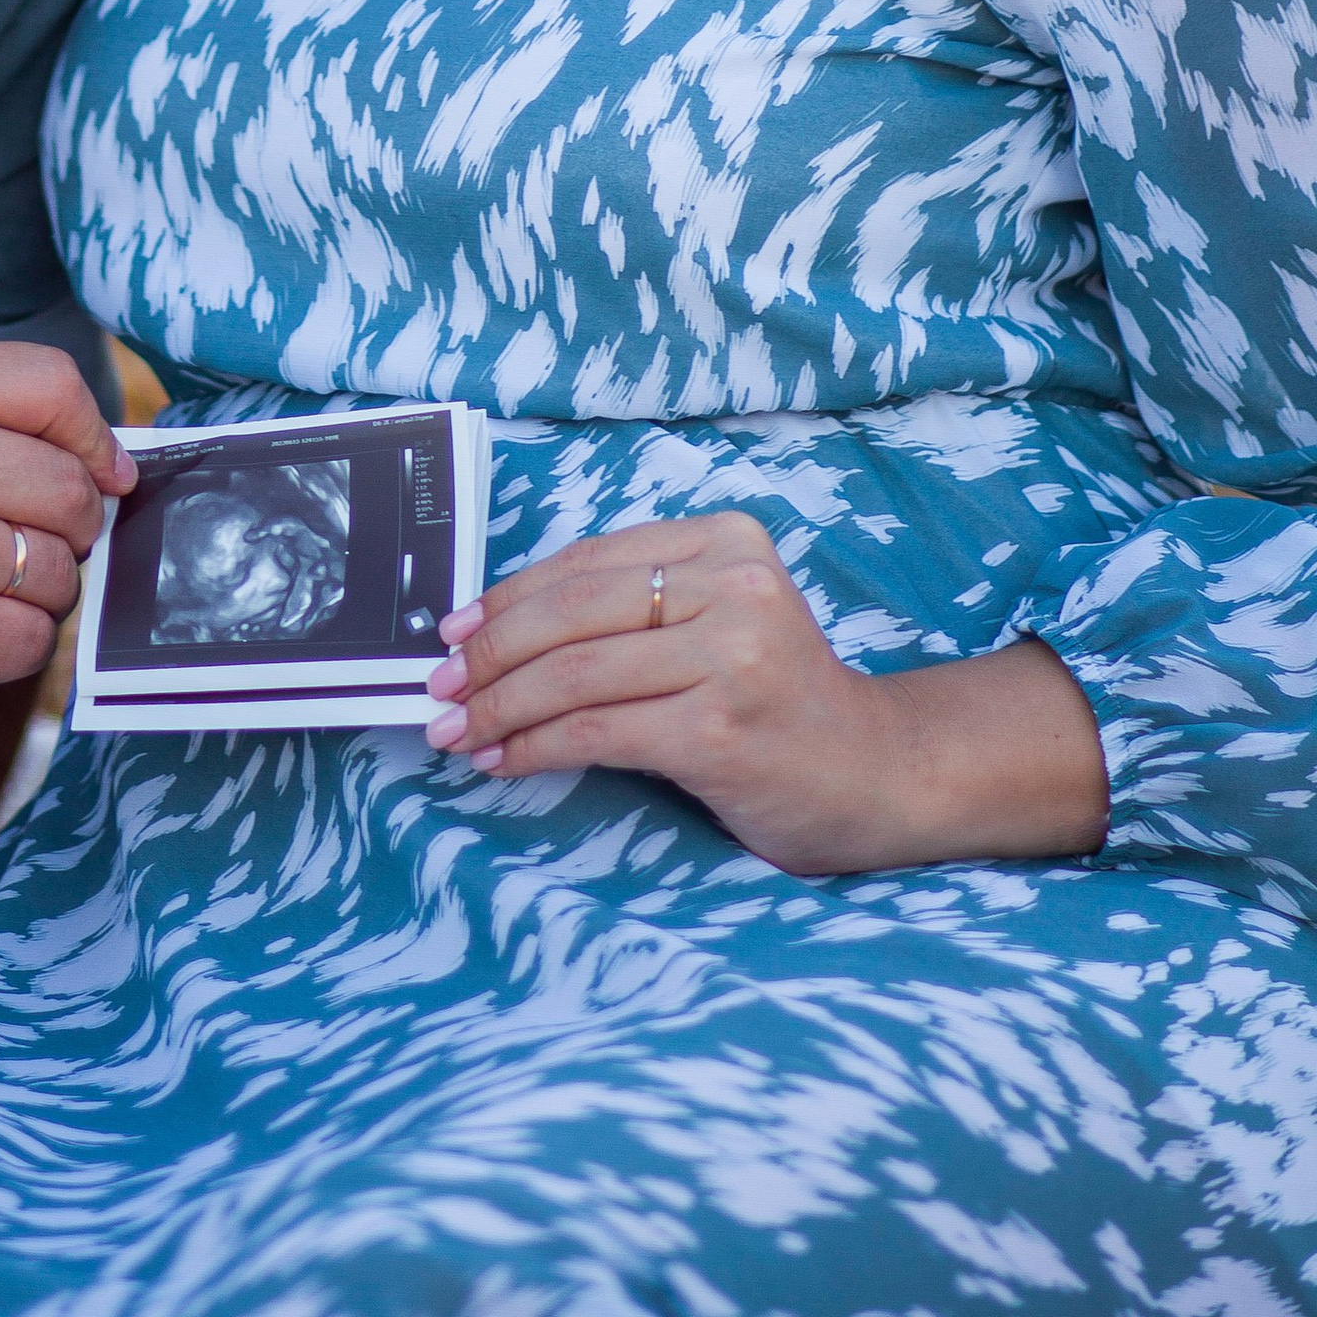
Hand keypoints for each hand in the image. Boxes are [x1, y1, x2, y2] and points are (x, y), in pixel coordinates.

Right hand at [0, 342, 134, 736]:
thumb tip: (111, 463)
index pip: (51, 382)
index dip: (91, 434)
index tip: (102, 472)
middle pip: (72, 487)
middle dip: (72, 526)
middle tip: (25, 545)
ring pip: (62, 570)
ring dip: (40, 592)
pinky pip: (38, 639)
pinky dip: (14, 646)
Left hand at [426, 512, 1107, 875]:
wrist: (876, 775)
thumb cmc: (775, 702)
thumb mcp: (715, 622)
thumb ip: (633, 608)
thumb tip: (496, 625)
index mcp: (726, 541)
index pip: (587, 561)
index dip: (509, 596)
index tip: (454, 631)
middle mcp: (734, 586)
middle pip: (573, 611)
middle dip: (492, 652)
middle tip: (439, 687)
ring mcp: (732, 656)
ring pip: (576, 673)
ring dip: (501, 706)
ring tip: (459, 731)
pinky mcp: (721, 730)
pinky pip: (599, 731)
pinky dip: (537, 746)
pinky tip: (506, 762)